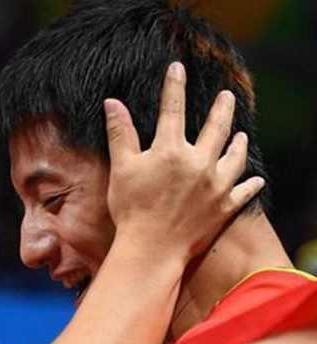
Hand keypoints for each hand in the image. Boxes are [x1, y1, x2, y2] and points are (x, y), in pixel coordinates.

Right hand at [104, 61, 263, 258]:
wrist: (152, 249)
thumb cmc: (132, 209)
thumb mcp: (122, 168)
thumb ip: (120, 134)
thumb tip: (112, 103)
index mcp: (170, 150)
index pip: (172, 110)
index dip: (174, 87)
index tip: (178, 68)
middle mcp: (199, 163)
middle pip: (216, 128)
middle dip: (221, 108)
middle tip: (227, 96)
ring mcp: (215, 185)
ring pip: (235, 157)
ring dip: (239, 143)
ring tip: (242, 133)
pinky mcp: (224, 207)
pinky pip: (243, 192)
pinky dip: (250, 184)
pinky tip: (256, 179)